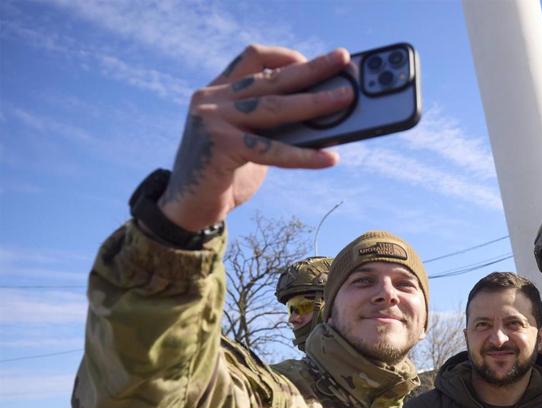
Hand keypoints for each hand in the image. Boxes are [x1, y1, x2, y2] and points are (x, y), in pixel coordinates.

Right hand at [159, 45, 355, 231]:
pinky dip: (304, 155)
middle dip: (311, 69)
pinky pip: (272, 149)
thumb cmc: (225, 175)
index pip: (252, 58)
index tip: (313, 62)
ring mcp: (213, 120)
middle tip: (342, 61)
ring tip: (345, 100)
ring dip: (314, 102)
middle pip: (270, 78)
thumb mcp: (249, 142)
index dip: (284, 56)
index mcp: (217, 91)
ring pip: (274, 107)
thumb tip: (323, 119)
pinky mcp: (220, 146)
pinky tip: (329, 158)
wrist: (189, 208)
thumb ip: (273, 126)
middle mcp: (212, 99)